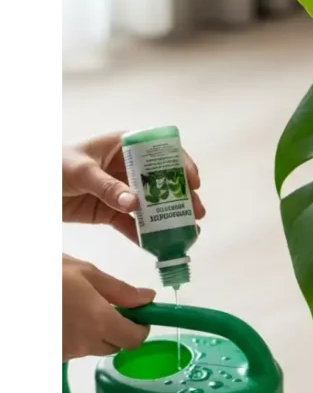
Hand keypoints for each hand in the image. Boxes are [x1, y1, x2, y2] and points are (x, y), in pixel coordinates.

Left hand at [59, 132, 205, 242]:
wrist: (35, 187)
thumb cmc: (55, 164)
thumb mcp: (81, 171)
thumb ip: (107, 187)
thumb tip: (135, 204)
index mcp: (124, 146)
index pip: (160, 151)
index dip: (181, 164)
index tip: (194, 181)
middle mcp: (128, 168)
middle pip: (162, 181)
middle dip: (181, 197)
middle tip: (197, 213)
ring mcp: (121, 191)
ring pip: (151, 205)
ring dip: (169, 218)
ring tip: (187, 232)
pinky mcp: (112, 212)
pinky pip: (132, 224)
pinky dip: (145, 236)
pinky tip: (158, 247)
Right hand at [60, 254, 153, 360]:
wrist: (6, 293)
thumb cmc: (50, 276)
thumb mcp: (84, 272)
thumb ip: (120, 290)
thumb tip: (148, 299)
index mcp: (99, 321)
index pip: (134, 339)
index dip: (141, 328)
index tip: (138, 315)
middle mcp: (85, 343)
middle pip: (114, 345)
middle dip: (116, 328)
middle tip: (104, 305)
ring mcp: (66, 353)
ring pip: (92, 347)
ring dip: (92, 332)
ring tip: (75, 306)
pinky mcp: (55, 356)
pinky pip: (72, 349)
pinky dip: (72, 336)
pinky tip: (62, 316)